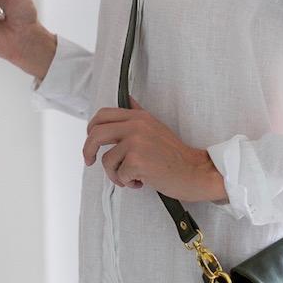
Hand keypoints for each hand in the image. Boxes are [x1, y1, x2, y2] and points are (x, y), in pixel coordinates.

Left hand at [82, 95, 227, 201]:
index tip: (92, 142)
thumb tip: (127, 99)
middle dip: (88, 150)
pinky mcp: (137, 161)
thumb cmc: (175, 156)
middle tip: (90, 161)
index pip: (103, 115)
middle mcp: (136, 126)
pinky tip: (141, 182)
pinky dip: (127, 183)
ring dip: (115, 174)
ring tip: (131, 178)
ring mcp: (136, 143)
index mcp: (139, 117)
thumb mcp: (156, 127)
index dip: (91, 129)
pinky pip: (119, 175)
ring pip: (107, 160)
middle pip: (96, 134)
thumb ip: (138, 114)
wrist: (195, 171)